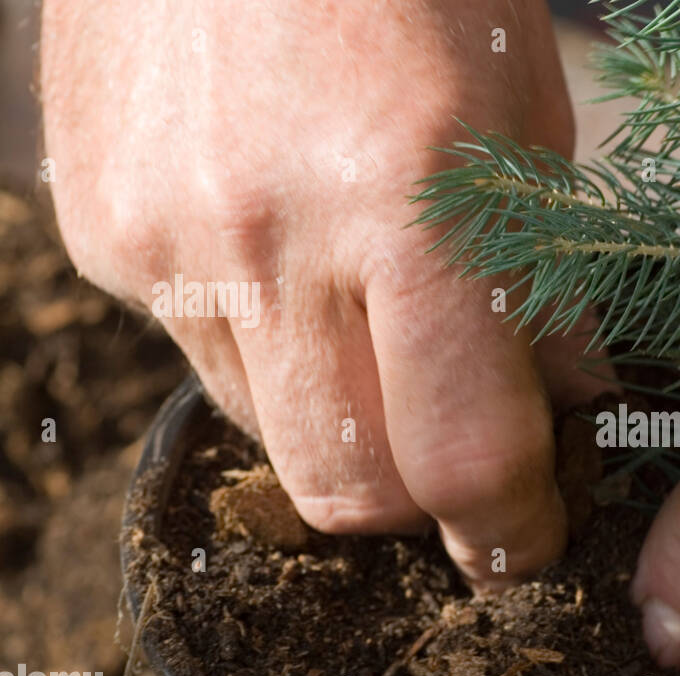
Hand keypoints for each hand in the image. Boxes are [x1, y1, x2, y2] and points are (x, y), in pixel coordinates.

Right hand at [41, 0, 597, 585]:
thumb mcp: (526, 119)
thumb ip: (539, 285)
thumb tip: (563, 411)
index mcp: (409, 200)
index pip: (457, 456)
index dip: (507, 526)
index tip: (527, 536)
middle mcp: (270, 238)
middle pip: (347, 490)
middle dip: (420, 504)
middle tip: (465, 461)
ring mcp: (166, 240)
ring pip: (273, 438)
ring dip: (343, 426)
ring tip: (377, 334)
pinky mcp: (100, 232)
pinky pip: (203, 358)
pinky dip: (268, 352)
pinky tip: (294, 264)